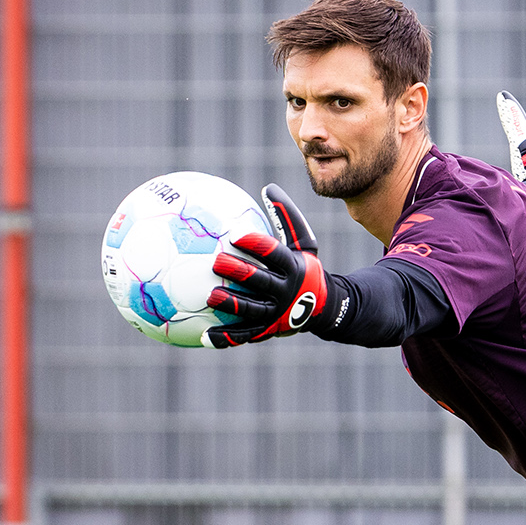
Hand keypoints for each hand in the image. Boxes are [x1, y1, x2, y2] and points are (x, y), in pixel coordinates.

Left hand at [203, 184, 332, 348]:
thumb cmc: (305, 266)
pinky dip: (224, 338)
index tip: (235, 234)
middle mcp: (286, 291)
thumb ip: (287, 217)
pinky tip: (202, 336)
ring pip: (252, 310)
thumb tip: (268, 187)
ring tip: (210, 297)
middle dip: (240, 272)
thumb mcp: (304, 242)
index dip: (256, 244)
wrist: (323, 307)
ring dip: (232, 305)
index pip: (275, 253)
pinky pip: (244, 335)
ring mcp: (277, 314)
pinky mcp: (268, 331)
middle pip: (261, 281)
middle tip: (216, 262)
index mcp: (294, 267)